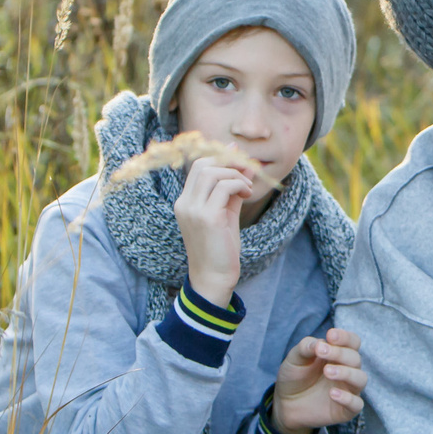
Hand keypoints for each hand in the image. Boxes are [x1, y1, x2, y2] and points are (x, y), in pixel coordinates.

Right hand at [173, 156, 256, 306]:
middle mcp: (184, 203)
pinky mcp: (208, 217)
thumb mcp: (226, 213)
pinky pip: (225, 187)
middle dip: (229, 161)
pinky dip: (240, 184)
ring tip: (248, 187)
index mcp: (184, 202)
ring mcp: (194, 210)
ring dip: (236, 174)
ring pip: (213, 172)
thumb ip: (232, 188)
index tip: (239, 156)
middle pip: (204, 164)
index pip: (198, 166)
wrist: (214, 278)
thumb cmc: (220, 248)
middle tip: (248, 170)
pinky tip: (247, 194)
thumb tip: (246, 162)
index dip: (220, 156)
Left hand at [270, 327, 364, 433]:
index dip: (345, 337)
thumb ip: (306, 347)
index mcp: (338, 354)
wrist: (285, 404)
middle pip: (355, 358)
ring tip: (328, 371)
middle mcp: (347, 370)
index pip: (353, 342)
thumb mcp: (294, 359)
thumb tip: (320, 343)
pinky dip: (348, 398)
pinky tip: (332, 393)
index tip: (330, 335)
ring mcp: (348, 390)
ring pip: (360, 379)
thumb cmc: (294, 376)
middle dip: (340, 353)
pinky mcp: (345, 410)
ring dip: (347, 373)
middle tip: (321, 352)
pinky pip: (357, 404)